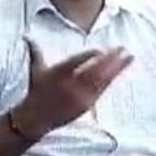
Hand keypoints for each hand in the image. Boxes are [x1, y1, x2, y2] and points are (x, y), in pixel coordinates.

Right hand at [12, 38, 133, 138]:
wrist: (35, 118)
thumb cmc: (36, 92)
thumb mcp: (36, 70)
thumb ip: (36, 52)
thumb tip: (27, 37)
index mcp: (57, 73)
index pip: (75, 62)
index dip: (88, 56)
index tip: (101, 50)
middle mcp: (69, 85)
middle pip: (94, 70)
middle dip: (110, 59)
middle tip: (122, 48)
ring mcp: (78, 96)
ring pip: (101, 80)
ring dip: (116, 68)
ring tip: (128, 57)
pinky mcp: (84, 105)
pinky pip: (100, 91)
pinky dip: (111, 80)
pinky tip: (119, 71)